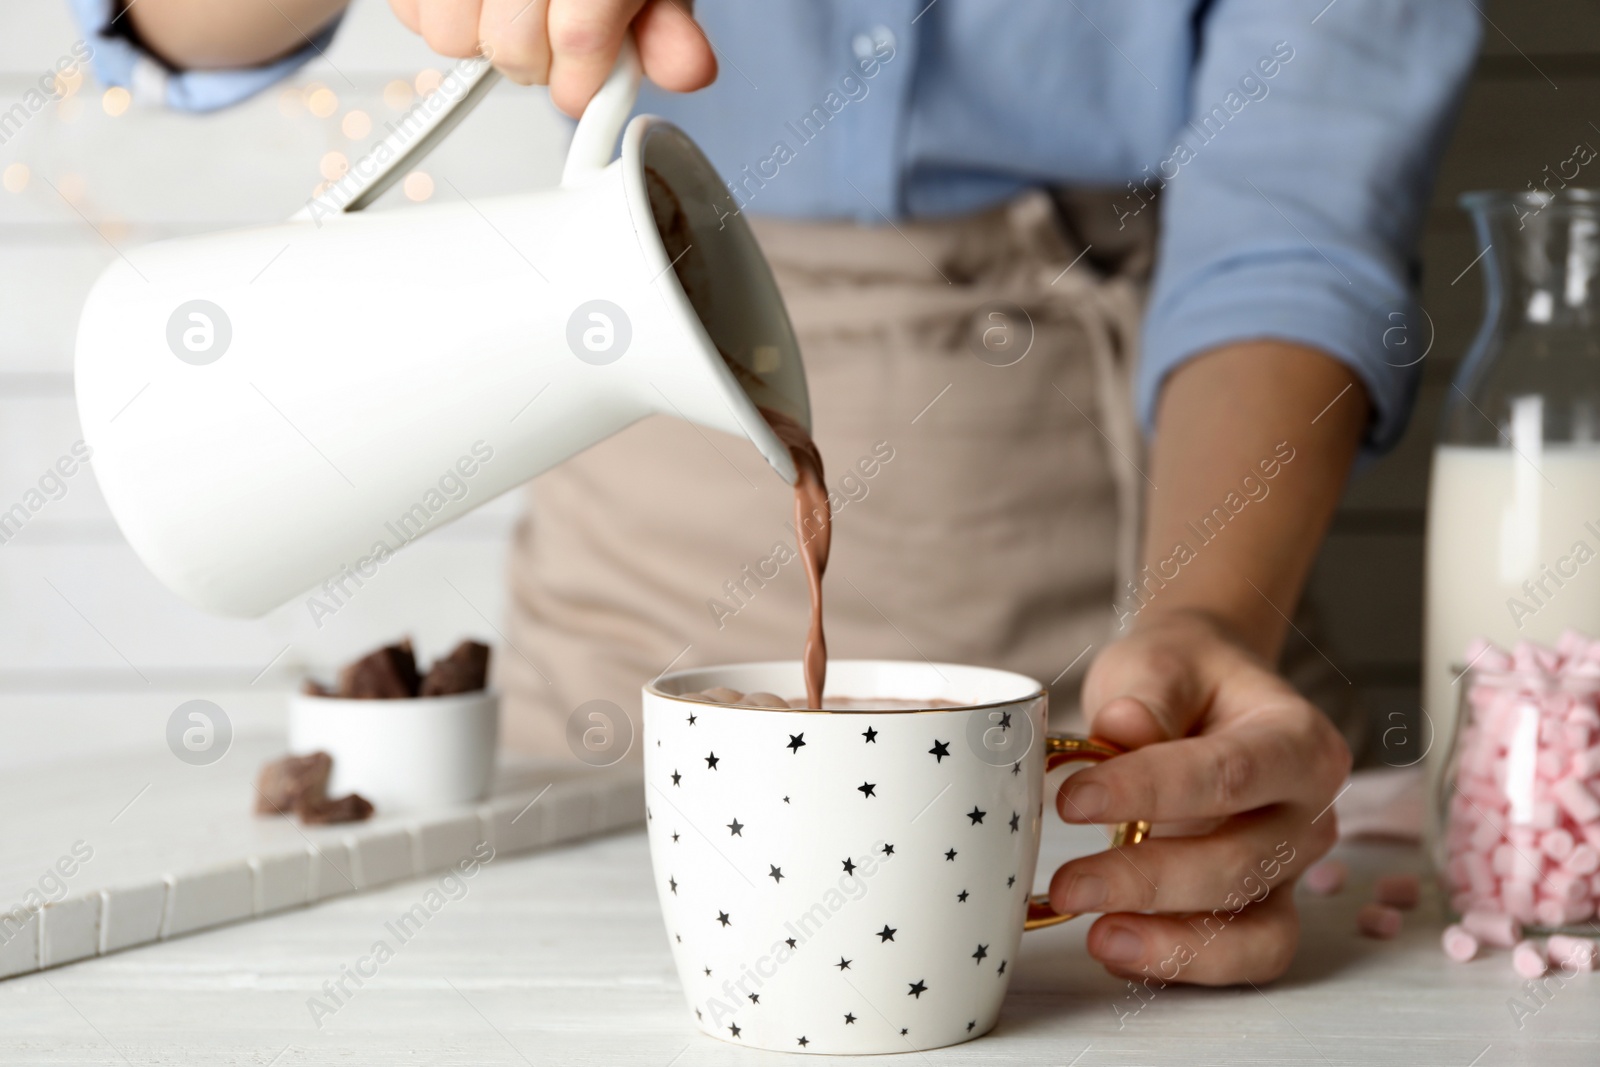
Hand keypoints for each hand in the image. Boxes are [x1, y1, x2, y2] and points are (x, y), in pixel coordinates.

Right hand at [387, 0, 716, 114]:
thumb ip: (665, 22)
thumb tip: (687, 69)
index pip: (578, 41)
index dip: (586, 83)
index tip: (593, 85)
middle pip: (513, 48)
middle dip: (540, 64)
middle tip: (558, 40)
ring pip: (453, 37)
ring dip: (485, 41)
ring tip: (514, 11)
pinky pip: (413, 13)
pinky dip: (443, 15)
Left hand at [1048, 610, 1350, 984]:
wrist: (1202, 692)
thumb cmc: (1183, 678)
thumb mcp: (1159, 661)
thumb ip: (1147, 693)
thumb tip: (1125, 727)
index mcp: (1298, 741)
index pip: (1228, 774)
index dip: (1148, 792)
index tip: (1072, 800)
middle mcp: (1309, 812)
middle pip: (1241, 863)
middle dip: (1148, 881)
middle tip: (1067, 883)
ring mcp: (1290, 868)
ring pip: (1254, 930)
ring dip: (1173, 943)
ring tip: (1096, 935)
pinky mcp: (1262, 908)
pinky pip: (1240, 957)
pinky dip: (1182, 965)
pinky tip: (1117, 949)